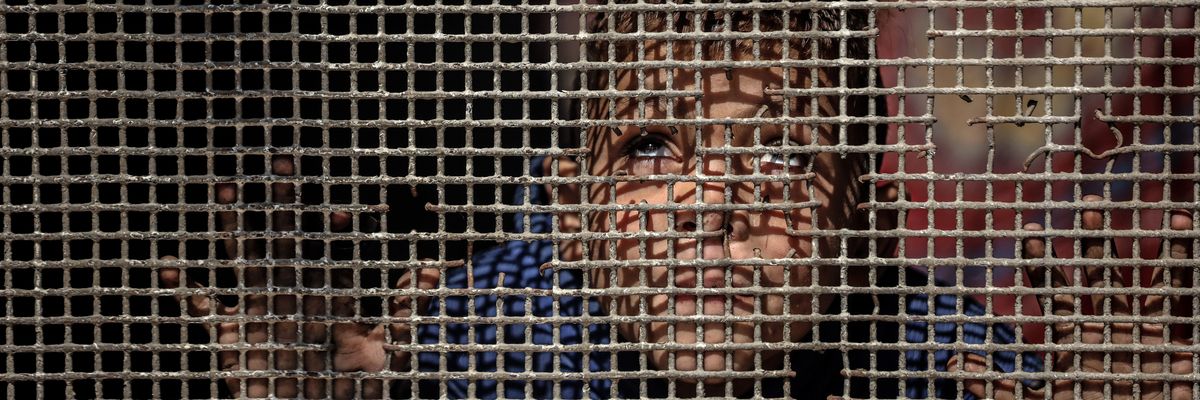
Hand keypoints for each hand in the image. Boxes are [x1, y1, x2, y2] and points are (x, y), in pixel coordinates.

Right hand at [158, 155, 439, 398]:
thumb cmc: (353, 390)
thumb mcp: (386, 352)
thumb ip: (405, 311)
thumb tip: (433, 271)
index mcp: (330, 294)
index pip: (333, 252)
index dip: (336, 229)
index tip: (341, 211)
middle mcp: (294, 293)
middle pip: (288, 239)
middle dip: (284, 203)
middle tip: (281, 163)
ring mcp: (260, 309)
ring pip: (245, 257)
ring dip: (235, 223)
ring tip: (225, 187)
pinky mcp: (232, 336)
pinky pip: (202, 307)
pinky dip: (182, 289)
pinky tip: (165, 264)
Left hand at [952, 195, 1193, 399]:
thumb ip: (999, 387)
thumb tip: (953, 365)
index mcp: (1075, 338)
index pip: (1057, 293)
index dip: (1044, 265)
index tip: (1032, 232)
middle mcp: (1109, 327)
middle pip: (1099, 276)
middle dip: (1093, 242)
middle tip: (1087, 204)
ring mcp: (1144, 332)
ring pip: (1142, 281)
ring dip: (1137, 247)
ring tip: (1131, 210)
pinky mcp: (1177, 339)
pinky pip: (1183, 296)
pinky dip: (1184, 262)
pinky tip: (1183, 226)